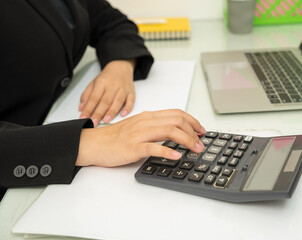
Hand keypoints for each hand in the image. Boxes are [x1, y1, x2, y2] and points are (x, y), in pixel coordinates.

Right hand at [76, 109, 205, 166]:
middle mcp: (146, 122)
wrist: (94, 143)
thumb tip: (175, 132)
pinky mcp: (132, 147)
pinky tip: (176, 156)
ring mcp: (139, 134)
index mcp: (148, 116)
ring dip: (186, 141)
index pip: (177, 113)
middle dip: (193, 132)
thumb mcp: (139, 127)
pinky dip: (167, 151)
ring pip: (169, 131)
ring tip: (194, 150)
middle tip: (201, 144)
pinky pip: (153, 147)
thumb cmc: (116, 137)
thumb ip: (155, 127)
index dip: (192, 121)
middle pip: (177, 121)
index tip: (201, 131)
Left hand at [79, 59, 135, 125]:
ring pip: (117, 102)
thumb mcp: (94, 82)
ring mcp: (123, 89)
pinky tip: (123, 114)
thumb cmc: (107, 77)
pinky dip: (127, 108)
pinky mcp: (131, 92)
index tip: (83, 118)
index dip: (88, 109)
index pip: (94, 98)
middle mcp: (113, 86)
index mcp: (102, 82)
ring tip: (106, 120)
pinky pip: (130, 101)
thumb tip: (81, 107)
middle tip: (93, 122)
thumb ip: (87, 95)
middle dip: (98, 113)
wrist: (121, 66)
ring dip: (111, 112)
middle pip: (105, 101)